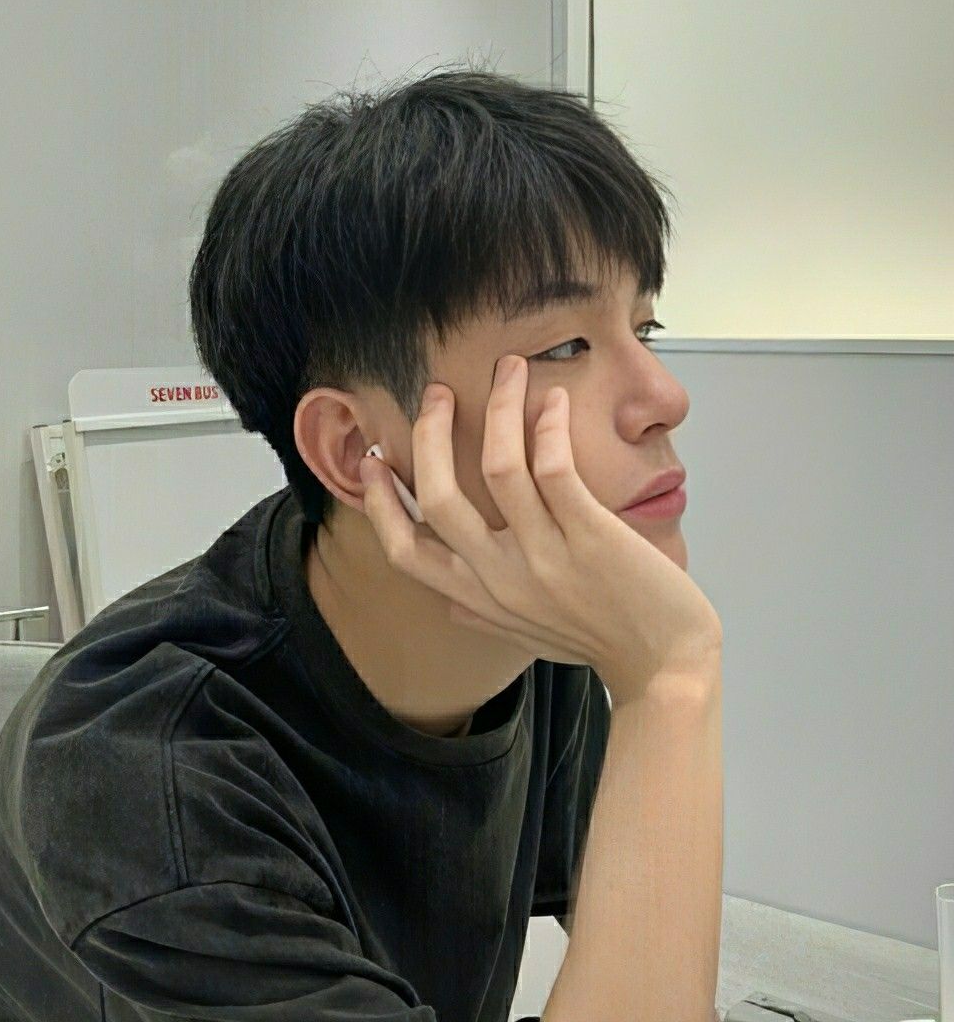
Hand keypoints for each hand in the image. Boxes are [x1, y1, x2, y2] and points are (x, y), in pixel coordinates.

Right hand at [358, 354, 721, 706]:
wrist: (664, 667)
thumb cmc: (595, 642)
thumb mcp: (523, 633)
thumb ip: (481, 612)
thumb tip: (448, 603)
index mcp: (479, 597)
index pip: (403, 551)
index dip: (380, 503)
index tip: (372, 463)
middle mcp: (501, 578)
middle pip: (438, 497)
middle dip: (429, 434)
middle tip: (438, 394)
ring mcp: (544, 557)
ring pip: (497, 467)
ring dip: (499, 407)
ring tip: (508, 370)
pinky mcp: (590, 537)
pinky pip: (554, 468)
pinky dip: (547, 426)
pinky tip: (552, 402)